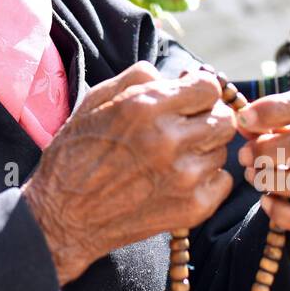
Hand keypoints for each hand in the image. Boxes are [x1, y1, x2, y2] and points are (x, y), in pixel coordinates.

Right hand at [23, 62, 237, 285]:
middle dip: (209, 117)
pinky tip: (179, 179)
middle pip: (225, 119)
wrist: (64, 215)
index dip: (200, 90)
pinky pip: (222, 181)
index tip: (190, 99)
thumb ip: (139, 77)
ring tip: (176, 157)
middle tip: (190, 126)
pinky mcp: (192, 208)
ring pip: (222, 150)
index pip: (208, 87)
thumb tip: (176, 75)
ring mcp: (184, 177)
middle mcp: (169, 140)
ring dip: (204, 150)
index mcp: (146, 107)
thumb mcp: (96, 100)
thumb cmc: (76, 153)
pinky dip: (206, 178)